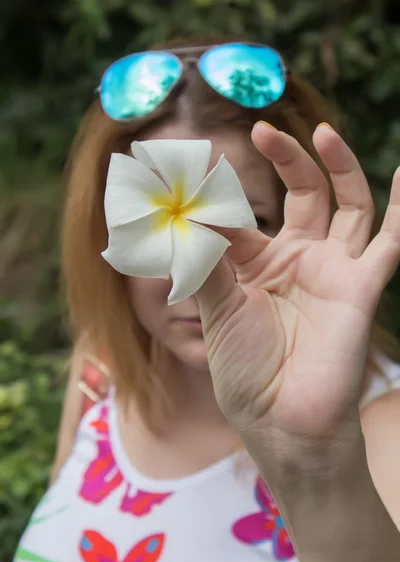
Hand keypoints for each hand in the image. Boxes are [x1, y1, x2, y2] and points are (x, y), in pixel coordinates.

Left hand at [196, 123, 399, 455]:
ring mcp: (332, 270)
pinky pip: (390, 241)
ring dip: (339, 167)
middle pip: (301, 194)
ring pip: (346, 204)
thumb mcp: (217, 310)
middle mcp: (297, 260)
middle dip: (287, 160)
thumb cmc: (245, 372)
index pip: (244, 214)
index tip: (197, 169)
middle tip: (262, 130)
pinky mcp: (362, 286)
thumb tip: (180, 219)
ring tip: (324, 133)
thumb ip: (203, 262)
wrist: (282, 421)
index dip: (222, 194)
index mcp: (257, 265)